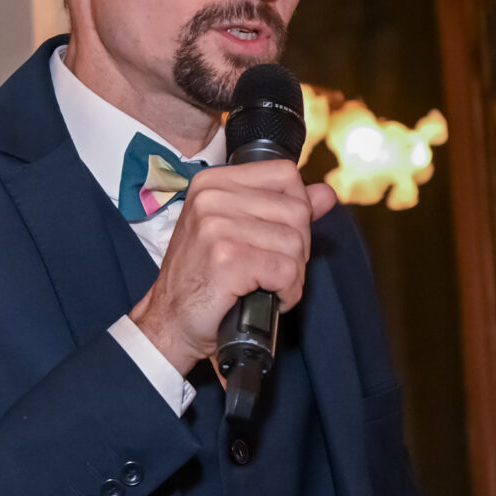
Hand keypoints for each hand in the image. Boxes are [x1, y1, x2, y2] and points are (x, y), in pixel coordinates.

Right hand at [129, 162, 338, 374]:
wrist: (170, 321)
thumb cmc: (203, 278)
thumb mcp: (237, 232)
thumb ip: (282, 208)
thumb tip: (326, 194)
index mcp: (213, 182)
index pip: (284, 174)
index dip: (296, 209)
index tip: (278, 237)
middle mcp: (212, 198)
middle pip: (296, 211)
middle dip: (297, 248)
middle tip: (272, 270)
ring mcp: (217, 227)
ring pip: (295, 243)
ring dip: (293, 274)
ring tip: (268, 286)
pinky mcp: (227, 259)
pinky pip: (287, 271)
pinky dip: (288, 292)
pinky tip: (270, 299)